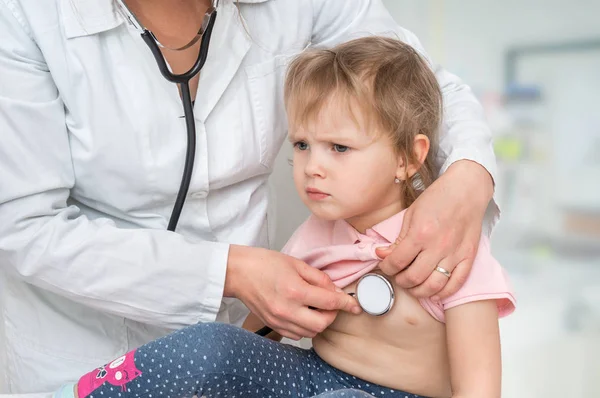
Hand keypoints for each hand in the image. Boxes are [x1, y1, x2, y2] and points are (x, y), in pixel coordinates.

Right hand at [225, 245, 360, 339]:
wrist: (238, 272)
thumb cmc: (263, 263)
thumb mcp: (296, 263)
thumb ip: (319, 278)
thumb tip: (335, 290)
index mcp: (295, 290)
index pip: (329, 303)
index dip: (346, 304)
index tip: (355, 306)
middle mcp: (287, 309)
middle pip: (322, 323)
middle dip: (332, 315)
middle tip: (332, 303)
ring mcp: (279, 320)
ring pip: (310, 332)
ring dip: (319, 322)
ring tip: (317, 307)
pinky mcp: (273, 325)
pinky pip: (297, 334)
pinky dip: (306, 327)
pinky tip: (303, 313)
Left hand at [376, 160, 493, 300]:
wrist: (466, 190)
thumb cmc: (438, 198)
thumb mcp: (411, 214)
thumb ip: (398, 239)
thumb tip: (382, 255)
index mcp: (420, 233)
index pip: (397, 261)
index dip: (386, 268)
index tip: (385, 266)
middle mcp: (438, 246)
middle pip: (414, 277)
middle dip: (401, 281)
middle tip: (398, 276)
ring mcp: (455, 253)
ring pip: (434, 285)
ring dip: (419, 291)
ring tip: (413, 285)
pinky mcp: (469, 257)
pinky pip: (456, 283)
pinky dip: (443, 293)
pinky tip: (434, 292)